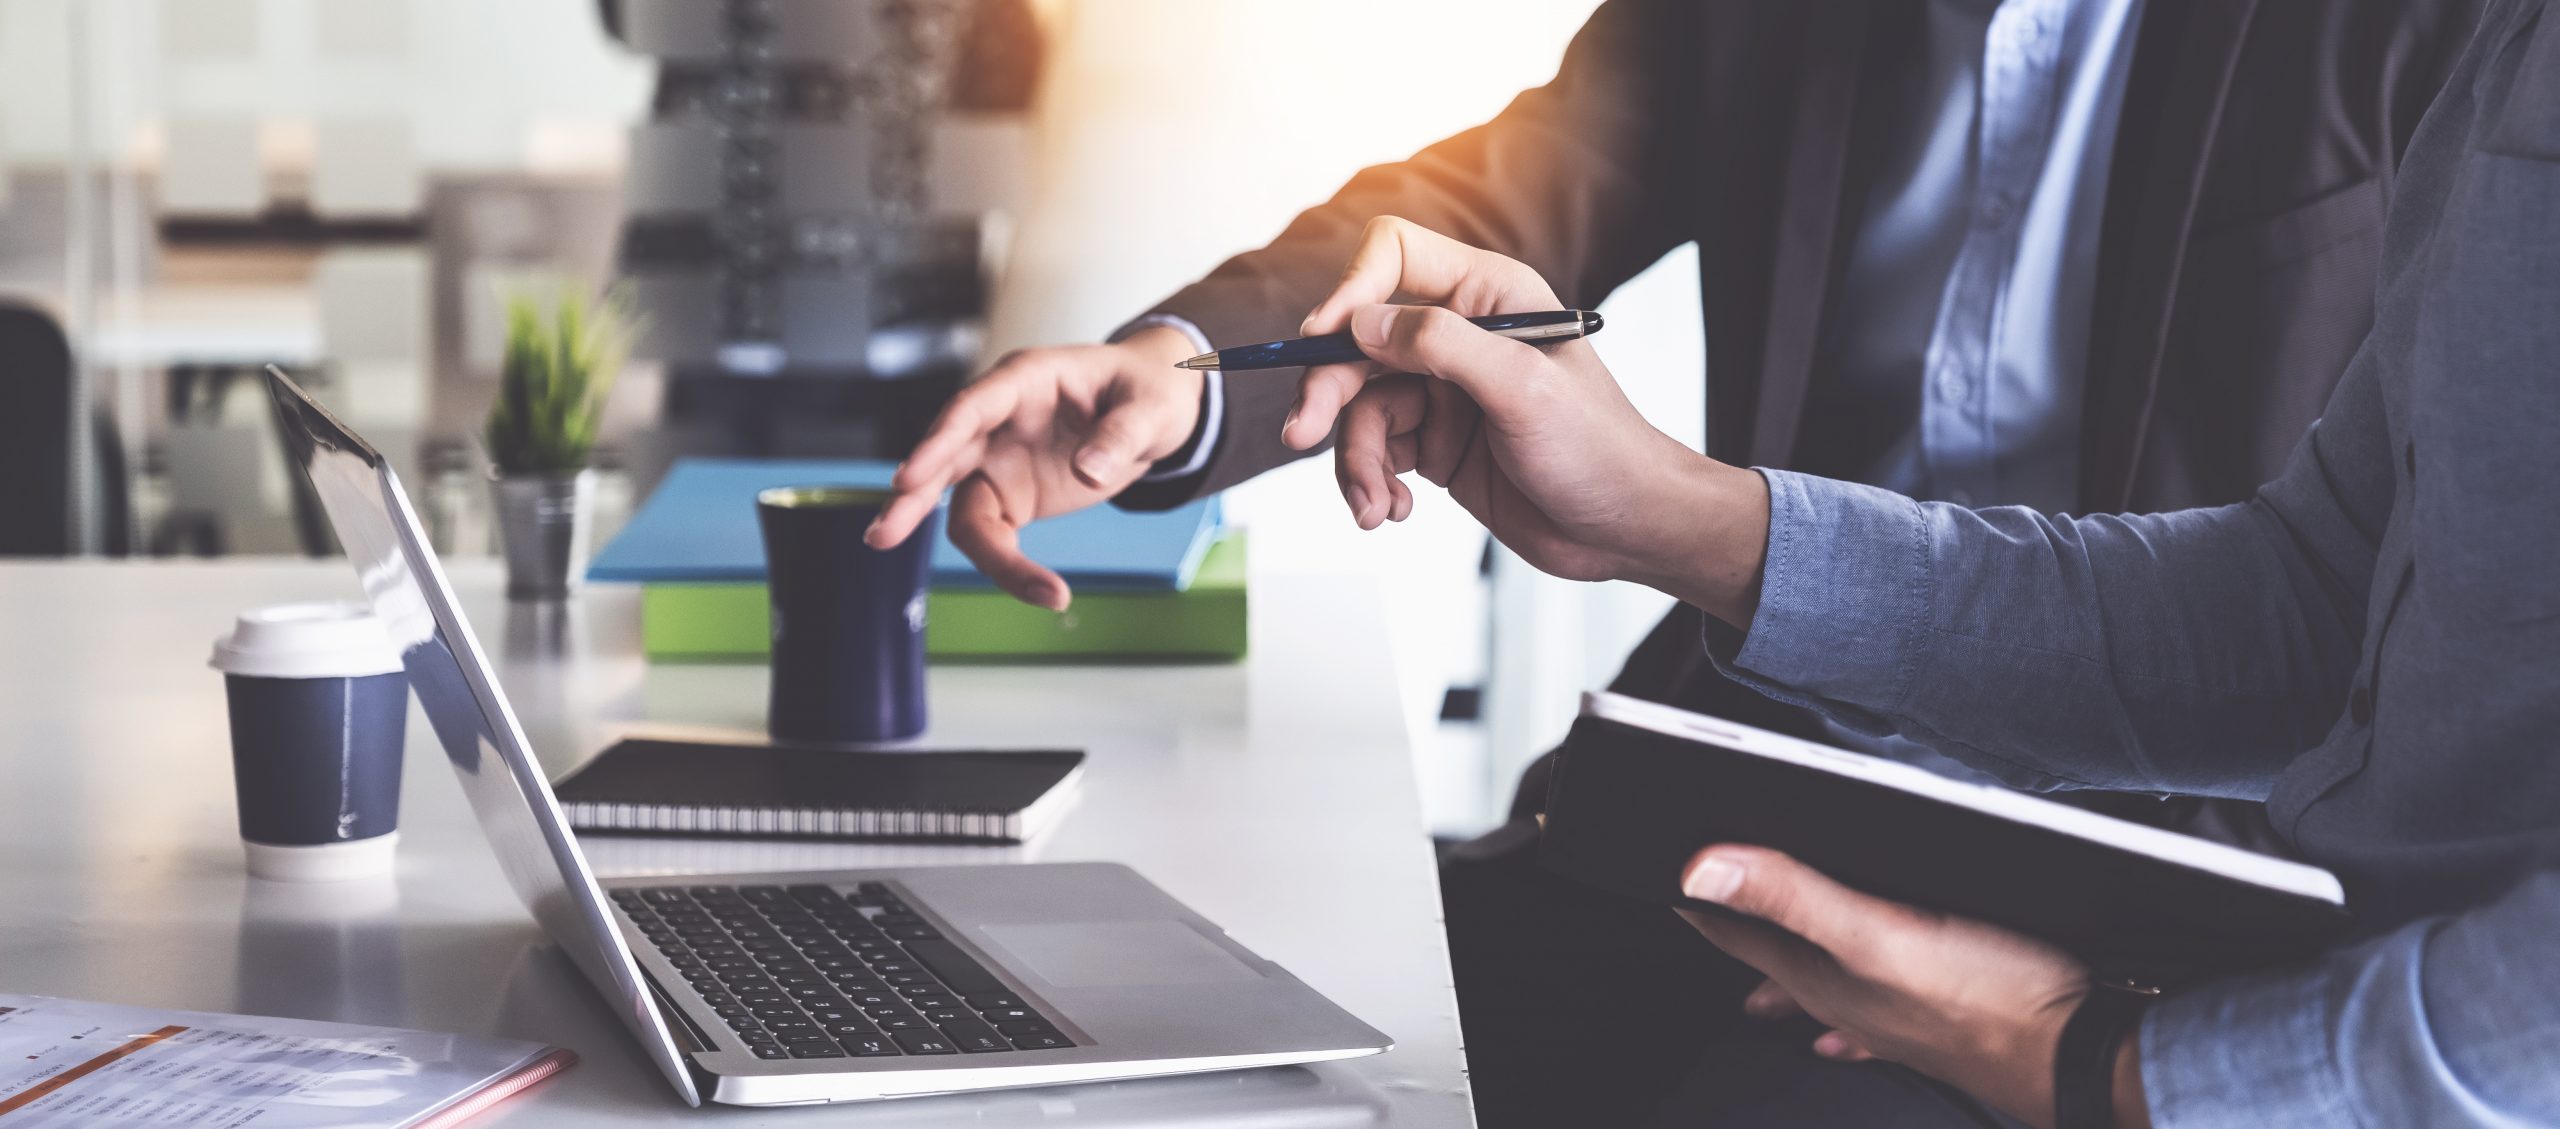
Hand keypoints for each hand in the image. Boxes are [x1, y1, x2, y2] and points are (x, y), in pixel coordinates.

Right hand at [866, 325, 1203, 609]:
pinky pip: (995, 534)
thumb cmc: (1148, 392)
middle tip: (883, 536)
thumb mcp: (1153, 405)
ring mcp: (1000, 460)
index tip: (910, 477)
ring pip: (963, 507)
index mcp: (1025, 380)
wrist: (1155, 412)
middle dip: (913, 498)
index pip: (971, 408)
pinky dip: (1010, 566)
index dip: (939, 441)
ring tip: (1028, 590)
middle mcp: (999, 421)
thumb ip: (1122, 434)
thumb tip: (1089, 469)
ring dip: (978, 556)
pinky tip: (1041, 592)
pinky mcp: (1012, 496)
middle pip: (945, 459)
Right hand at [1286, 216, 1769, 623]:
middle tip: (1302, 433)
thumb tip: (1360, 322)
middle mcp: (1459, 335)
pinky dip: (1370, 482)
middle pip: (1358, 342)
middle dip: (1328, 390)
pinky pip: (1373, 450)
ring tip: (1375, 508)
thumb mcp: (1520, 388)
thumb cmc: (1596, 449)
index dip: (1350, 292)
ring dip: (1353, 459)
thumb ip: (1440, 345)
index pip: (1393, 257)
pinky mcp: (1433, 443)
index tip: (1321, 340)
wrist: (1625, 528)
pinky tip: (1393, 512)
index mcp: (1488, 295)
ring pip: (1359, 406)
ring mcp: (1442, 391)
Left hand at [1676, 845, 2149, 1128]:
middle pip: (1772, 962)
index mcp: (1822, 976)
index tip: (1667, 878)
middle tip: (1704, 915)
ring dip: (1785, 977)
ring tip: (1754, 988)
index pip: (1738, 931)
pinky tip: (1840, 1036)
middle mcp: (1846, 1002)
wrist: (2080, 1055)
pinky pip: (1869, 1026)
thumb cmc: (1991, 999)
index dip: (1700, 902)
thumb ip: (1794, 895)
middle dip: (1737, 935)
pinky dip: (1843, 1024)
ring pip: (1817, 995)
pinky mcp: (1936, 1027)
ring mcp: (1889, 1020)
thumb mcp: (1880, 932)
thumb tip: (1704, 870)